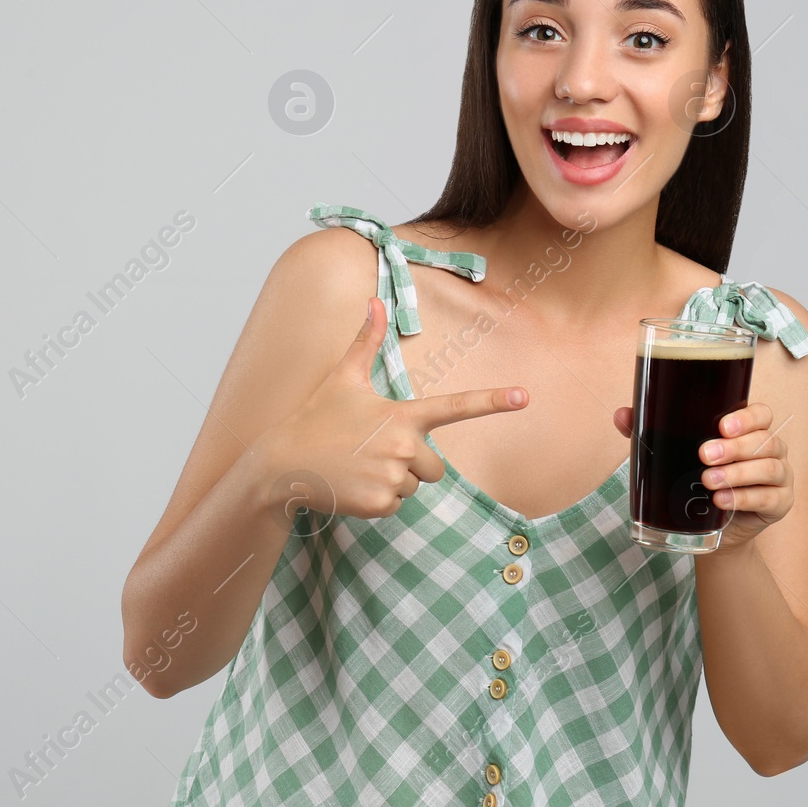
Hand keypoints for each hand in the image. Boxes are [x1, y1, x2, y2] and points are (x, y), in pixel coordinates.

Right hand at [259, 297, 528, 519]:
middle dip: (411, 464)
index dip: (492, 400)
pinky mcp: (381, 503)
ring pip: (415, 487)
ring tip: (359, 467)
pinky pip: (397, 507)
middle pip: (436, 467)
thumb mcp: (344, 378)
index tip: (524, 396)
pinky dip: (377, 501)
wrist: (283, 463)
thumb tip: (375, 300)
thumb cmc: (316, 416)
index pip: (455, 406)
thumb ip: (365, 341)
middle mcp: (403, 445)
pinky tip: (353, 486)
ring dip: (393, 482)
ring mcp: (393, 476)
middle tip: (372, 453)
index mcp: (402, 414)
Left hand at [613, 402, 791, 555]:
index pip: (761, 413)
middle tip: (704, 455)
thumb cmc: (696, 482)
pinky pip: (770, 497)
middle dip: (735, 447)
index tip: (721, 426)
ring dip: (738, 473)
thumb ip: (651, 432)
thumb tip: (622, 414)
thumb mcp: (675, 455)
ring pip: (769, 467)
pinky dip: (745, 498)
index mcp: (750, 431)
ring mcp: (780, 477)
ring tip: (708, 481)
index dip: (746, 417)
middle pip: (765, 440)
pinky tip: (722, 501)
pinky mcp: (780, 504)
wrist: (710, 530)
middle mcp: (771, 449)